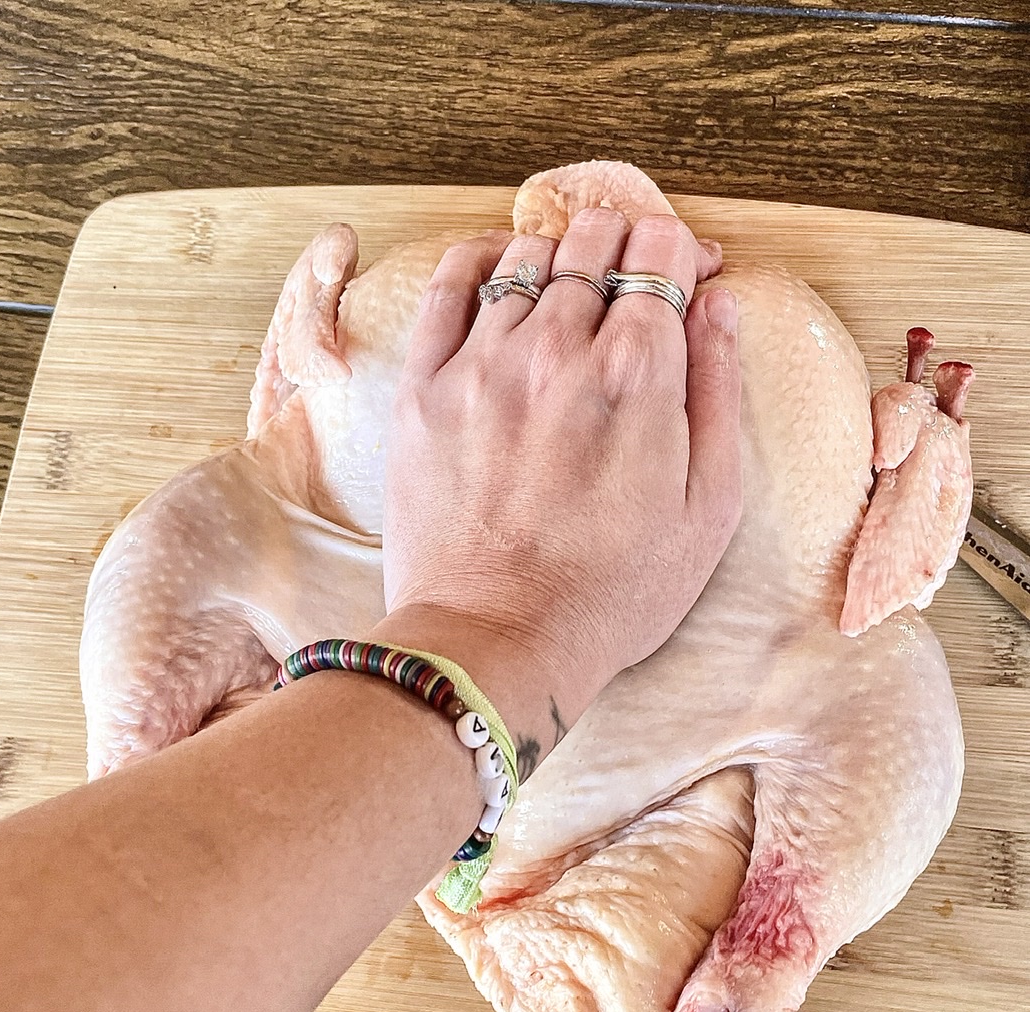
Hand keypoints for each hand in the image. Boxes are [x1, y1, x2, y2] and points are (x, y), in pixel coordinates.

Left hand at [380, 208, 741, 733]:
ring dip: (560, 257)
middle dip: (625, 244)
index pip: (663, 249)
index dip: (681, 252)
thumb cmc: (610, 594)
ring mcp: (483, 362)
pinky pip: (450, 283)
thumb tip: (719, 304)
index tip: (684, 276)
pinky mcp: (425, 387)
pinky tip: (500, 273)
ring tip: (570, 294)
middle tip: (631, 281)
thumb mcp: (707, 510)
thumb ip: (718, 392)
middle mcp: (559, 347)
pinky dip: (481, 259)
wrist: (496, 642)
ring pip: (527, 253)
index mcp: (638, 372)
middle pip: (597, 236)